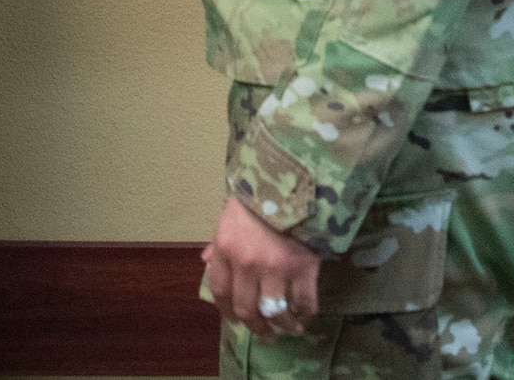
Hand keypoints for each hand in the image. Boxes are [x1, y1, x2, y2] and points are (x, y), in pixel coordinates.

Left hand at [202, 197, 320, 338]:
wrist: (292, 180)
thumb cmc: (258, 197)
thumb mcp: (230, 216)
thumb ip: (220, 243)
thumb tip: (206, 261)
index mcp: (225, 249)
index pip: (220, 292)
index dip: (228, 312)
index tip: (238, 321)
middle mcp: (247, 264)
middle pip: (247, 309)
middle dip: (257, 327)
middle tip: (267, 335)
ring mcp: (275, 268)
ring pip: (275, 311)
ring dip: (284, 325)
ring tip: (292, 328)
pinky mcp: (303, 267)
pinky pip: (304, 300)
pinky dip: (306, 310)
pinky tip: (307, 310)